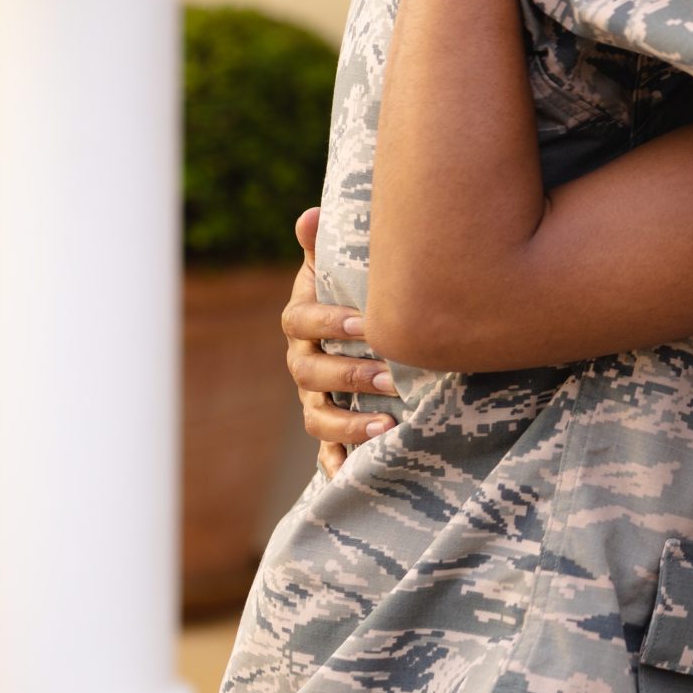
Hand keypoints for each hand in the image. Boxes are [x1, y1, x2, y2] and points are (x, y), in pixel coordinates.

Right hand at [283, 208, 397, 476]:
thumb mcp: (345, 266)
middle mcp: (303, 362)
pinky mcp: (331, 426)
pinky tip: (351, 477)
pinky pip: (326, 451)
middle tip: (391, 375)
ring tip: (387, 426)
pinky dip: (336, 465)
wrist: (366, 328)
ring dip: (348, 423)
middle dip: (349, 375)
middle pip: (310, 373)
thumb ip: (328, 245)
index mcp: (303, 321)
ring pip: (318, 415)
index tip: (366, 322)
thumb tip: (311, 215)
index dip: (329, 321)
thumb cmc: (359, 289)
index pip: (301, 321)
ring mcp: (315, 397)